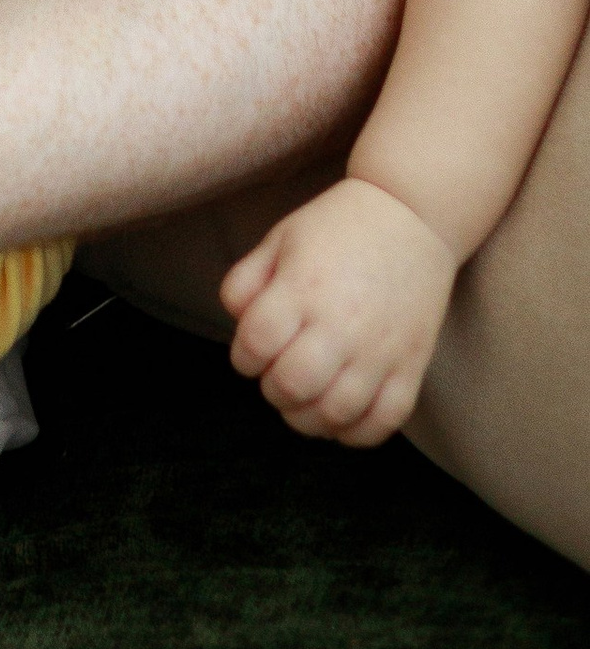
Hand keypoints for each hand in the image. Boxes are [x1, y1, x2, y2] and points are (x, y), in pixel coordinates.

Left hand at [220, 173, 455, 444]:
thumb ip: (245, 281)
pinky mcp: (411, 367)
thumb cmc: (336, 227)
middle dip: (272, 390)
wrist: (411, 215)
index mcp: (301, 289)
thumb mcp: (279, 238)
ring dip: (308, 418)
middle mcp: (340, 325)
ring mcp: (379, 351)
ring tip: (304, 400)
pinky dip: (355, 433)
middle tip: (277, 376)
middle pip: (292, 386)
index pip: (255, 345)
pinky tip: (340, 417)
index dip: (243, 357)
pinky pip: (382, 423)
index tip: (251, 352)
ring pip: (334, 414)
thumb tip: (237, 325)